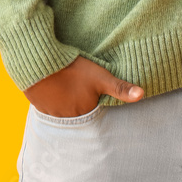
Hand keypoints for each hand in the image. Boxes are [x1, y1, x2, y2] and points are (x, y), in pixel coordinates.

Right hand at [23, 55, 144, 116]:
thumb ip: (121, 88)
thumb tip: (142, 95)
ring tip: (67, 84)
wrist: (41, 63)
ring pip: (62, 109)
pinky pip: (48, 105)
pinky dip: (52, 98)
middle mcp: (67, 118)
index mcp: (83, 113)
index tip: (92, 90)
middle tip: (78, 86)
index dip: (93, 99)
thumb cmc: (74, 70)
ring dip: (65, 100)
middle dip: (79, 102)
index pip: (92, 110)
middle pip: (77, 112)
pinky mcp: (38, 105)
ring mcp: (51, 113)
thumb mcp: (101, 77)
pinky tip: (55, 85)